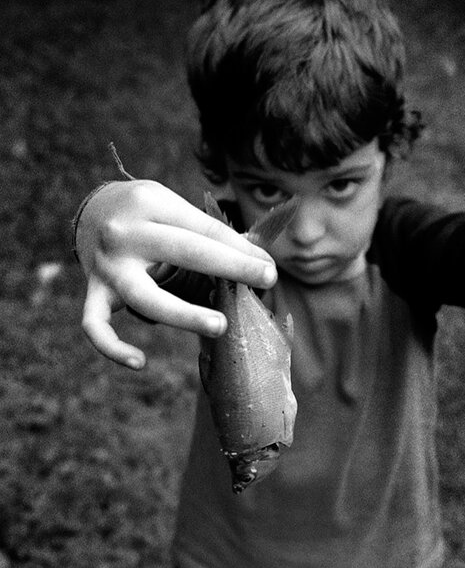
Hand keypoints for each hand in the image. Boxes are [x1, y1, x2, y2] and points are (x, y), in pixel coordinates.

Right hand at [76, 180, 276, 368]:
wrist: (91, 211)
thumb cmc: (148, 213)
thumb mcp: (173, 206)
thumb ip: (209, 231)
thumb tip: (260, 256)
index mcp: (152, 205)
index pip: (204, 230)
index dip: (240, 249)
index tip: (269, 268)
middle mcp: (126, 233)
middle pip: (183, 252)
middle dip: (230, 266)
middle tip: (266, 279)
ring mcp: (108, 266)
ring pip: (145, 297)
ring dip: (184, 314)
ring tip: (220, 326)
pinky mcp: (94, 291)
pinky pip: (95, 325)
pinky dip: (112, 347)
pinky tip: (139, 362)